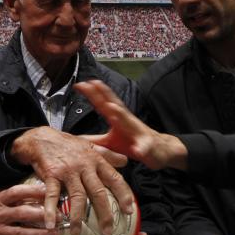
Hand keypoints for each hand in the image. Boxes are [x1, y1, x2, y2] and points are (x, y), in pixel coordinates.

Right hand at [10, 125, 132, 234]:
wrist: (41, 138)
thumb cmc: (67, 144)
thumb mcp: (90, 146)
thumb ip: (108, 154)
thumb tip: (125, 161)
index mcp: (96, 161)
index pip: (114, 179)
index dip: (123, 195)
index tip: (129, 211)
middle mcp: (84, 166)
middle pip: (98, 192)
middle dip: (104, 213)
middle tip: (107, 232)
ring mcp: (68, 171)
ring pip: (77, 196)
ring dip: (78, 217)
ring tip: (77, 233)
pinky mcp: (51, 175)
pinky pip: (52, 195)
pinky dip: (50, 211)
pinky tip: (50, 224)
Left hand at [73, 80, 188, 170]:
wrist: (158, 150)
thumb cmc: (133, 143)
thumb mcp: (110, 143)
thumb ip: (94, 140)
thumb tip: (75, 140)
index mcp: (117, 120)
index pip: (102, 104)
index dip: (92, 94)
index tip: (80, 84)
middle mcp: (127, 122)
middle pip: (115, 105)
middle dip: (105, 95)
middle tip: (93, 83)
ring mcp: (138, 133)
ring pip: (130, 122)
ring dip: (121, 115)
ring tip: (112, 109)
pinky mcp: (147, 147)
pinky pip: (144, 148)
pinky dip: (142, 148)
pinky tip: (139, 149)